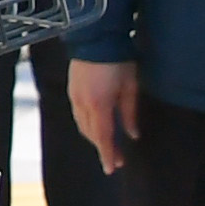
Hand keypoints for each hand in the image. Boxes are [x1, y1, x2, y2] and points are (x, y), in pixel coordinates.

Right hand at [69, 57, 141, 174]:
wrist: (97, 37)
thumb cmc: (119, 60)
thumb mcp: (131, 87)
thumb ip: (130, 113)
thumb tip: (133, 134)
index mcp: (99, 105)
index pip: (103, 136)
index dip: (108, 154)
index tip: (112, 168)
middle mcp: (82, 103)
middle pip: (90, 133)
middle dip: (102, 147)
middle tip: (116, 158)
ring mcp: (74, 95)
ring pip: (82, 124)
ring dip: (94, 136)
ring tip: (107, 143)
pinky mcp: (71, 88)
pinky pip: (77, 113)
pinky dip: (87, 124)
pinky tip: (96, 125)